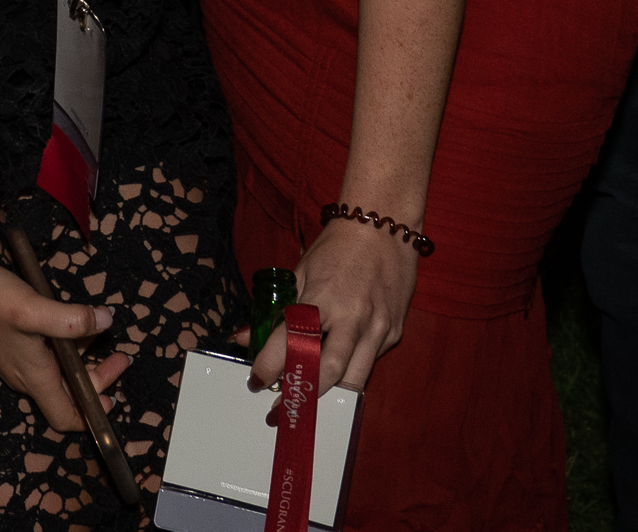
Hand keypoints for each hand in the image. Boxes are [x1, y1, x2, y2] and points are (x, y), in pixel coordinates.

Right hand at [0, 238, 130, 421]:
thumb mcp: (34, 309)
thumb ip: (72, 320)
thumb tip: (106, 321)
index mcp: (35, 377)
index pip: (65, 417)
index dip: (91, 416)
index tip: (113, 398)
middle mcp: (27, 376)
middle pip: (69, 393)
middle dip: (97, 378)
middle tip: (121, 356)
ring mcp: (19, 361)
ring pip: (60, 372)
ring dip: (83, 359)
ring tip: (102, 335)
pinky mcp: (14, 345)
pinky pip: (48, 356)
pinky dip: (67, 346)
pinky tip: (74, 321)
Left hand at [258, 211, 414, 393]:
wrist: (384, 227)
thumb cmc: (337, 248)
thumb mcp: (301, 272)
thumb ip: (276, 310)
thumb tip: (243, 337)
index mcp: (323, 296)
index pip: (291, 341)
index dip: (270, 365)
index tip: (256, 380)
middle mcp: (353, 316)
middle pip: (327, 371)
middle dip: (301, 394)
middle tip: (280, 410)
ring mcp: (378, 327)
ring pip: (353, 379)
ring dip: (327, 395)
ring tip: (305, 403)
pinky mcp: (394, 332)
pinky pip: (370, 362)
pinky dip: (350, 370)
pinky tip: (335, 372)